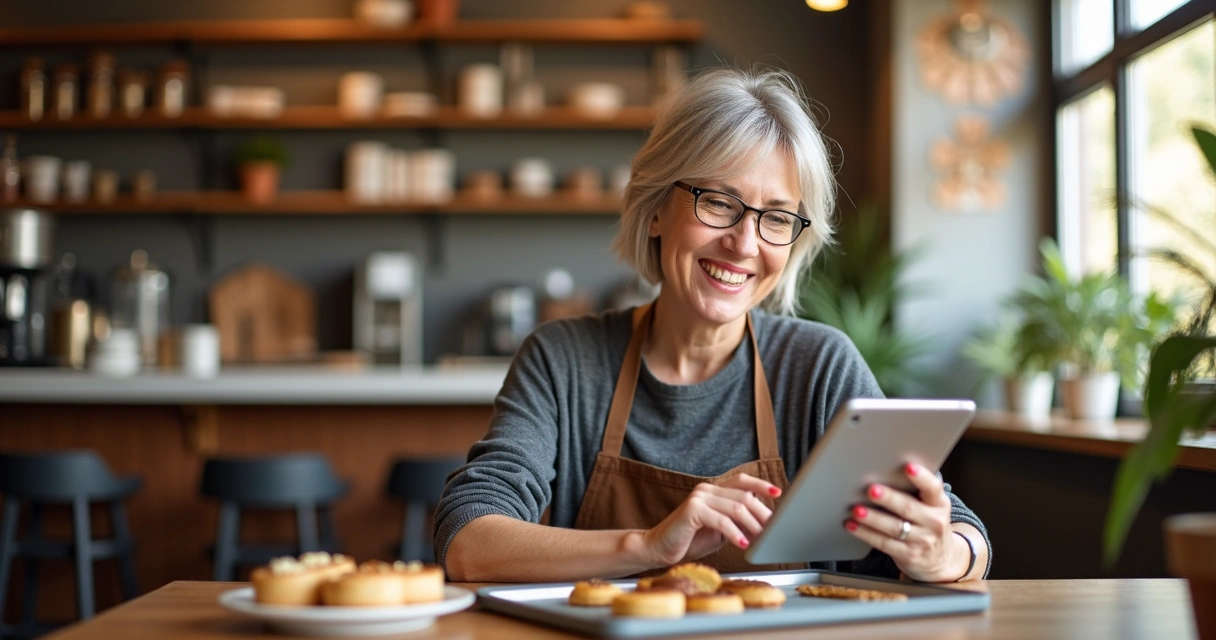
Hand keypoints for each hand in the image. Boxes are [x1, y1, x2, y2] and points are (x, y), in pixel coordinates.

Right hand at [641, 473, 781, 566]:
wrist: (658, 548)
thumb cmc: (689, 540)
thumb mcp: (720, 530)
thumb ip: (737, 522)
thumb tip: (764, 525)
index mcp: (713, 490)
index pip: (742, 480)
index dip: (761, 485)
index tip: (779, 492)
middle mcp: (706, 489)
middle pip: (744, 495)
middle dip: (762, 514)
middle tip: (773, 530)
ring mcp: (698, 497)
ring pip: (736, 507)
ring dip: (753, 525)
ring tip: (761, 540)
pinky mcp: (692, 510)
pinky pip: (721, 520)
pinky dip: (735, 533)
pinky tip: (743, 544)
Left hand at [843, 462, 964, 582]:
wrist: (940, 558)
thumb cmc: (927, 523)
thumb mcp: (931, 506)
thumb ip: (916, 491)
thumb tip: (883, 470)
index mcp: (939, 504)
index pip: (933, 488)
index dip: (921, 477)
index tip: (908, 467)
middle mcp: (934, 522)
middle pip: (908, 508)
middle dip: (888, 498)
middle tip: (871, 490)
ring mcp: (922, 540)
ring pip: (894, 527)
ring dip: (873, 518)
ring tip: (857, 510)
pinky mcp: (908, 555)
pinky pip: (883, 543)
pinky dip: (865, 533)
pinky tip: (852, 525)